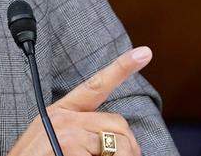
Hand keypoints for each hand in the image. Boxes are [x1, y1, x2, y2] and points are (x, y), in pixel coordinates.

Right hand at [8, 46, 152, 155]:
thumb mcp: (56, 145)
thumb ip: (83, 136)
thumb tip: (116, 143)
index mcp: (60, 114)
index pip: (95, 85)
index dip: (121, 68)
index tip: (144, 53)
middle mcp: (62, 117)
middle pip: (117, 122)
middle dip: (127, 148)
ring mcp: (66, 129)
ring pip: (117, 142)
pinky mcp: (69, 142)